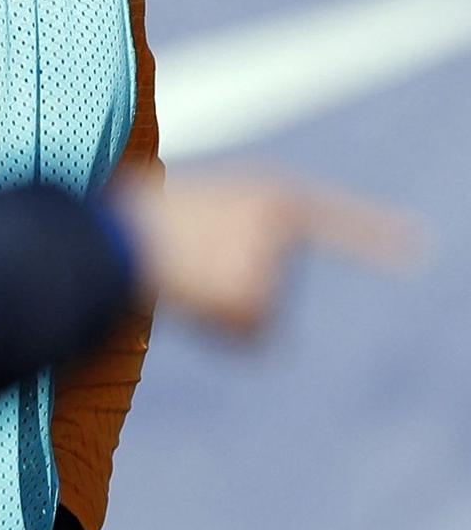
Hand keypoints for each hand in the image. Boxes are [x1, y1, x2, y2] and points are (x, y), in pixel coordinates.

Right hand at [111, 168, 420, 335]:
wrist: (111, 235)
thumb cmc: (126, 217)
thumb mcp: (180, 203)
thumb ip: (215, 226)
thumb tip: (205, 269)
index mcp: (267, 193)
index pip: (333, 218)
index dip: (374, 234)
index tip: (418, 245)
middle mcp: (281, 229)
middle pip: (270, 281)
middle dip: (233, 286)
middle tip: (183, 267)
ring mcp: (272, 266)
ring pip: (256, 314)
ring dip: (218, 308)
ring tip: (175, 277)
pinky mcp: (259, 301)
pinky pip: (247, 336)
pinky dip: (219, 331)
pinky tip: (187, 303)